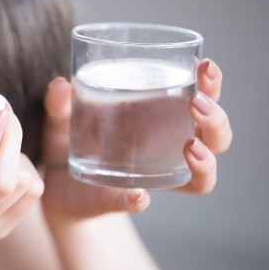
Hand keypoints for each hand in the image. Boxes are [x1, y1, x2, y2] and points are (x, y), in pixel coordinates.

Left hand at [41, 59, 232, 219]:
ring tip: (191, 145)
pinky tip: (139, 195)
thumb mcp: (64, 115)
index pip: (203, 99)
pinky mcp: (122, 200)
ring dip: (206, 161)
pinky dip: (139, 200)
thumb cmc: (72, 138)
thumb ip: (62, 102)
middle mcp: (169, 149)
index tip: (205, 66)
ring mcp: (153, 178)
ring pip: (203, 179)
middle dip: (216, 119)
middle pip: (216, 137)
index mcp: (162, 119)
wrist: (52, 180)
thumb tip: (61, 84)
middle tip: (196, 102)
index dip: (212, 84)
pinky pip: (139, 203)